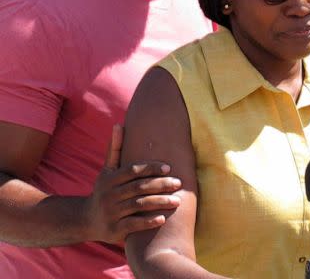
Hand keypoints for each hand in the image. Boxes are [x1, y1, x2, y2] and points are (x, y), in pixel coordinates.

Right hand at [83, 124, 181, 243]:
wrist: (85, 220)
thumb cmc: (103, 190)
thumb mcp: (107, 170)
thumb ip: (115, 149)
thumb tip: (118, 124)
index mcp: (110, 179)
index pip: (133, 170)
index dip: (151, 168)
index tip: (169, 168)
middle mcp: (109, 195)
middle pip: (138, 187)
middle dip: (160, 185)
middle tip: (179, 183)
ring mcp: (111, 213)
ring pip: (138, 205)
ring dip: (159, 202)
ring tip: (177, 201)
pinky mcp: (113, 230)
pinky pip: (133, 225)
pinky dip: (148, 222)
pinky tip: (162, 219)